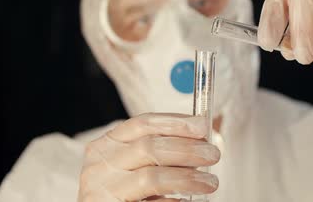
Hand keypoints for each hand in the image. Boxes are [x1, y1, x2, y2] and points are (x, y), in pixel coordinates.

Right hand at [78, 113, 219, 201]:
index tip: (202, 126)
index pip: (142, 123)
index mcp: (107, 145)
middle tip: (213, 155)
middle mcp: (100, 165)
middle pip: (149, 147)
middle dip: (187, 149)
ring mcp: (102, 190)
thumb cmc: (122, 191)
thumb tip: (200, 138)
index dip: (175, 122)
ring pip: (152, 178)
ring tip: (210, 182)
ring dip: (187, 178)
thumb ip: (158, 149)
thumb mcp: (131, 163)